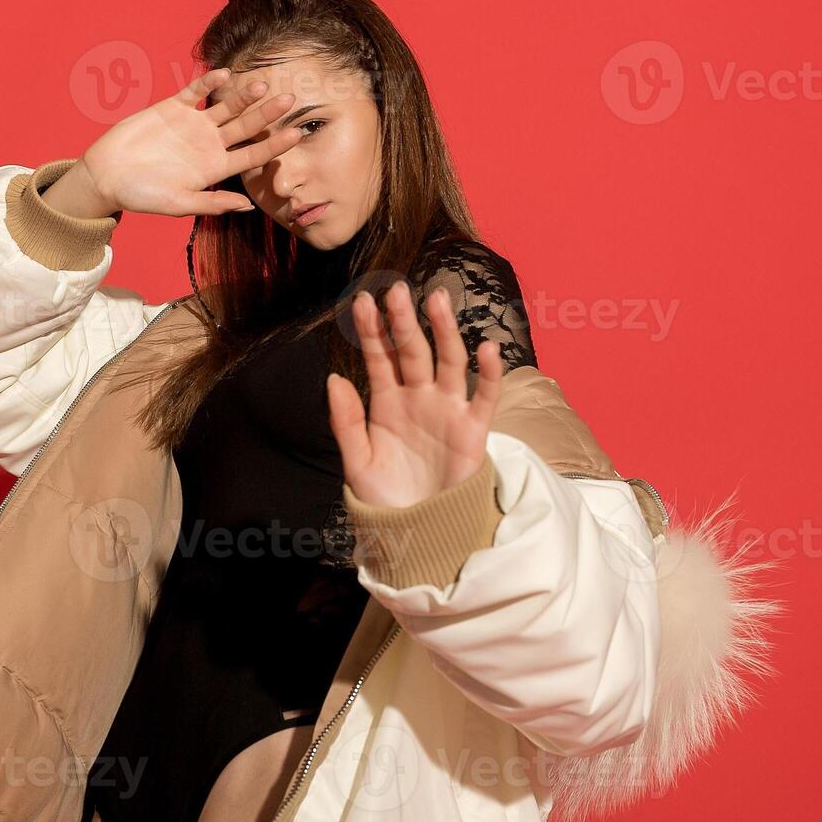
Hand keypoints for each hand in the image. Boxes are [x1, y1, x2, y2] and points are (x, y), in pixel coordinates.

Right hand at [73, 67, 304, 218]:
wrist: (107, 175)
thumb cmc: (142, 196)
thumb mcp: (180, 204)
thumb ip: (213, 203)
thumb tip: (249, 206)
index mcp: (214, 169)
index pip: (252, 155)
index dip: (274, 145)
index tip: (296, 135)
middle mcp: (208, 145)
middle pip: (245, 127)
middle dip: (267, 114)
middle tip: (290, 100)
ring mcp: (192, 125)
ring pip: (224, 107)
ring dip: (243, 96)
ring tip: (261, 84)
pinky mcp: (172, 108)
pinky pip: (194, 91)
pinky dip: (208, 82)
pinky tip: (224, 74)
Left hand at [326, 282, 503, 508]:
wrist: (419, 533)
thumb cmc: (386, 498)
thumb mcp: (357, 462)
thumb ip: (346, 422)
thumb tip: (333, 380)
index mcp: (387, 402)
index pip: (379, 357)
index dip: (371, 330)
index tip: (361, 300)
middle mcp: (418, 397)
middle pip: (412, 350)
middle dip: (404, 321)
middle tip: (398, 289)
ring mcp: (447, 409)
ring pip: (448, 361)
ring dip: (444, 331)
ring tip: (437, 300)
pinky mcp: (473, 429)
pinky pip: (484, 396)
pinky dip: (488, 373)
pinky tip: (485, 347)